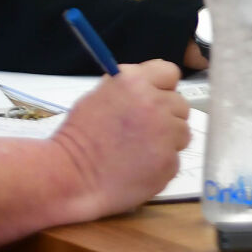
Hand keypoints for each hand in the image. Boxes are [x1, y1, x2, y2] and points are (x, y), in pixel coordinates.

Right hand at [52, 59, 191, 217]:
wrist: (69, 178)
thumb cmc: (78, 138)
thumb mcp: (99, 96)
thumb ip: (131, 87)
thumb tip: (155, 86)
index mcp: (135, 82)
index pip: (170, 73)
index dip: (162, 87)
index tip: (154, 99)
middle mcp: (155, 104)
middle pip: (181, 105)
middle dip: (166, 117)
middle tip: (142, 132)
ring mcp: (165, 135)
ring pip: (182, 134)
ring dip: (167, 142)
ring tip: (138, 152)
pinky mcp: (169, 163)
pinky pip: (174, 160)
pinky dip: (160, 166)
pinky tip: (137, 169)